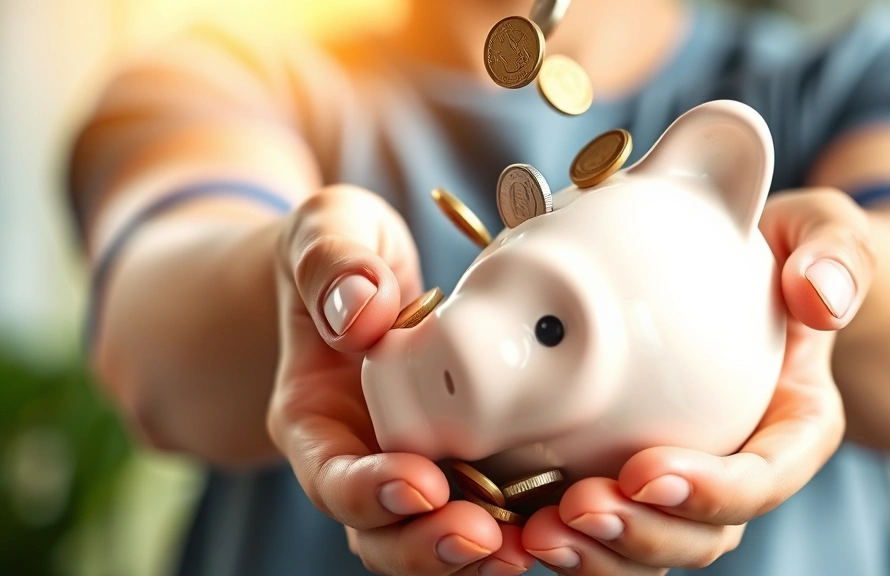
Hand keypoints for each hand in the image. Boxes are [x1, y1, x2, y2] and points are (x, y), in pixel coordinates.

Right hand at [266, 185, 533, 574]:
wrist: (360, 278)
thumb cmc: (340, 253)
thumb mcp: (326, 234)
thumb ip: (332, 265)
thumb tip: (361, 310)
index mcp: (314, 419)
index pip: (331, 478)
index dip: (370, 493)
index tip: (421, 483)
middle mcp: (360, 457)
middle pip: (381, 533)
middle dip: (430, 545)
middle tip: (486, 538)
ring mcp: (411, 463)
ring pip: (432, 536)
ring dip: (476, 552)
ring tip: (530, 547)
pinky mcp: (461, 458)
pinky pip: (483, 507)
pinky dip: (514, 522)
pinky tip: (557, 520)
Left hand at [519, 188, 874, 573]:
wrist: (743, 267)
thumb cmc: (783, 252)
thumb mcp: (820, 232)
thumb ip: (835, 255)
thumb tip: (818, 298)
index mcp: (794, 427)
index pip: (764, 479)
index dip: (711, 492)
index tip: (646, 471)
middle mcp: (741, 468)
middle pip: (703, 533)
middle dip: (643, 535)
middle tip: (578, 509)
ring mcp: (686, 478)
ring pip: (650, 545)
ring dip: (597, 553)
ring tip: (538, 531)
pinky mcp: (633, 472)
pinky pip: (604, 522)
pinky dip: (565, 532)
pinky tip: (514, 520)